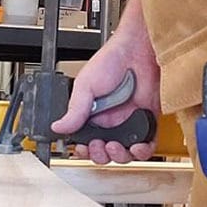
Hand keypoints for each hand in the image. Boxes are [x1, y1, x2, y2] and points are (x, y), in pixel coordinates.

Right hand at [51, 0, 159, 163]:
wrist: (137, 50)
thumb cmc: (113, 59)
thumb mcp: (86, 84)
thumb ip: (74, 109)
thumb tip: (58, 126)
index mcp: (93, 112)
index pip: (86, 140)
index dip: (84, 149)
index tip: (83, 149)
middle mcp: (111, 119)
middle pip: (104, 151)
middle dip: (100, 155)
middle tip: (99, 146)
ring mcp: (130, 120)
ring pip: (125, 152)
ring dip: (119, 156)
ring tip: (115, 147)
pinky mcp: (148, 120)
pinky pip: (147, 144)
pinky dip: (143, 151)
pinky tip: (136, 147)